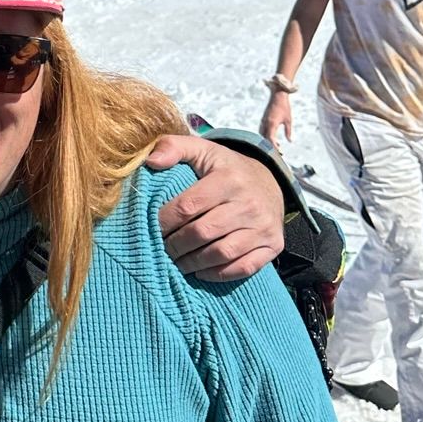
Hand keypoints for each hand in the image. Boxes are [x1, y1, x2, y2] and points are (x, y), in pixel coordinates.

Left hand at [150, 135, 284, 281]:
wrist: (269, 182)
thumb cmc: (225, 169)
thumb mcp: (202, 150)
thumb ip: (173, 147)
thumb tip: (151, 162)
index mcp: (228, 179)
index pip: (187, 206)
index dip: (164, 221)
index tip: (148, 227)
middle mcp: (249, 203)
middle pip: (202, 233)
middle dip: (175, 245)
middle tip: (159, 249)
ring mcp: (263, 226)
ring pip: (221, 254)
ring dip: (192, 263)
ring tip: (174, 263)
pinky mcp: (273, 245)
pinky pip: (243, 267)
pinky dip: (219, 274)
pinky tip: (200, 271)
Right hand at [259, 91, 293, 146]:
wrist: (278, 95)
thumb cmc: (284, 107)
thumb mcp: (289, 120)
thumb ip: (289, 131)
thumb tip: (290, 140)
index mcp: (272, 124)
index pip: (271, 139)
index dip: (274, 146)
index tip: (280, 152)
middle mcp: (266, 123)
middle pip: (265, 138)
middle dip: (271, 146)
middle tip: (279, 151)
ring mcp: (263, 121)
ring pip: (262, 134)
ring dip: (268, 141)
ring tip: (277, 145)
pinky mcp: (263, 119)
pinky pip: (262, 130)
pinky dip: (266, 135)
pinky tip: (272, 137)